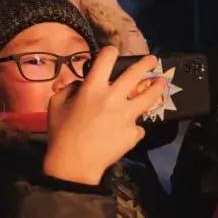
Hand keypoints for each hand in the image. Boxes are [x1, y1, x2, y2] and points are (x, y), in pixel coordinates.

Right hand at [43, 48, 165, 184]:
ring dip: (157, 88)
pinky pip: (138, 125)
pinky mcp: (133, 133)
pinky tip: (129, 129)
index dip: (111, 52)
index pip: (106, 59)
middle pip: (135, 73)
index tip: (114, 52)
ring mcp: (126, 115)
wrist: (74, 165)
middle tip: (152, 60)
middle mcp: (113, 97)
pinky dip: (134, 126)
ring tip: (161, 84)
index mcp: (92, 88)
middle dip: (146, 63)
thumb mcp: (56, 104)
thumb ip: (70, 89)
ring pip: (149, 97)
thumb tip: (82, 83)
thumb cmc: (61, 134)